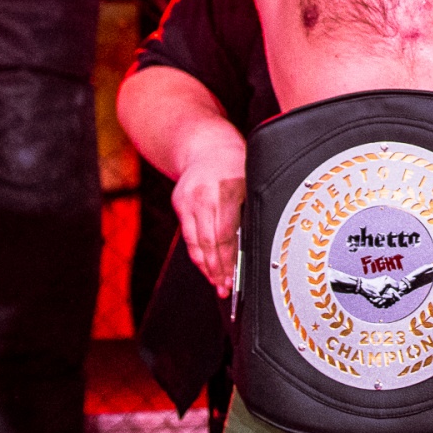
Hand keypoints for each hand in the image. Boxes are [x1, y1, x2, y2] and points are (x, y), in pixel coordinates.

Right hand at [172, 135, 245, 297]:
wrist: (205, 143)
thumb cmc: (236, 162)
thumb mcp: (251, 180)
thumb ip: (249, 211)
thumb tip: (254, 247)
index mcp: (226, 189)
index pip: (225, 235)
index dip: (228, 261)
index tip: (234, 278)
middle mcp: (203, 195)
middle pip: (208, 242)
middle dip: (217, 270)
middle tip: (225, 289)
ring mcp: (187, 199)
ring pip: (195, 242)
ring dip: (206, 266)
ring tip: (217, 284)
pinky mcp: (178, 203)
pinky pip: (188, 235)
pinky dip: (197, 252)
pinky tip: (206, 266)